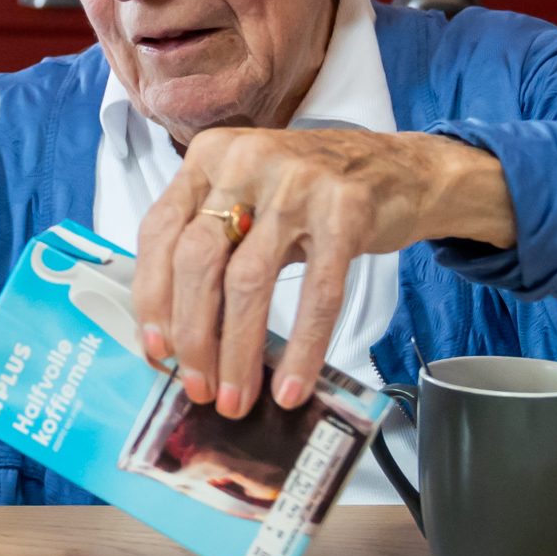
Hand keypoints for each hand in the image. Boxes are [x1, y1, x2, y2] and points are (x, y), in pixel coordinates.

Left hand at [130, 128, 514, 418]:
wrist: (404, 169)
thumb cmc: (315, 191)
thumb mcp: (250, 197)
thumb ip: (213, 244)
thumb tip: (178, 332)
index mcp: (210, 157)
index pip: (160, 231)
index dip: (152, 296)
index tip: (156, 347)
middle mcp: (246, 162)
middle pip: (197, 260)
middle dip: (192, 334)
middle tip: (196, 385)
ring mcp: (297, 185)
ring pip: (248, 281)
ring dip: (236, 351)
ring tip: (235, 397)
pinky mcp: (346, 212)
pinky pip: (317, 294)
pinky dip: (301, 348)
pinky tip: (290, 386)